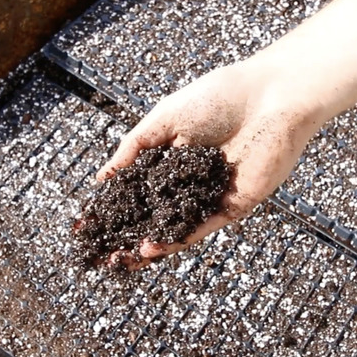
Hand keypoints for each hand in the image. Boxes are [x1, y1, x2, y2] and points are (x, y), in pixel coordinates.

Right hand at [96, 0, 356, 268]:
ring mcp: (210, 195)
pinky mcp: (233, 204)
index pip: (137, 190)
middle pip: (154, 214)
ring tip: (120, 259)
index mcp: (173, 158)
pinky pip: (202, 226)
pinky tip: (152, 247)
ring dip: (148, 245)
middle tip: (99, 253)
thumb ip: (134, 149)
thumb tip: (101, 180)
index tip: (85, 225)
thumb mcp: (164, 119)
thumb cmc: (220, 97)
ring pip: (175, 227)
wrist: (271, 98)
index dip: (112, 207)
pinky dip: (176, 239)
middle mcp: (189, 180)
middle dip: (126, 234)